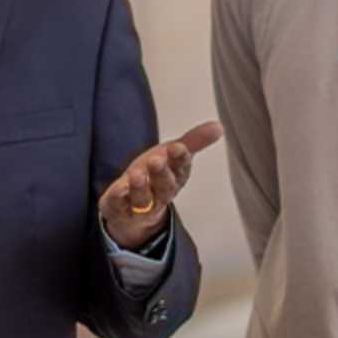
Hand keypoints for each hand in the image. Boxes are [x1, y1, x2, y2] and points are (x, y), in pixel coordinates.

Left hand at [99, 121, 223, 249]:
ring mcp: (139, 204)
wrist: (131, 211)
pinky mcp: (119, 209)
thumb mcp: (172, 156)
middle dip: (161, 173)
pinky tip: (118, 190)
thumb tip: (218, 126)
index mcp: (174, 178)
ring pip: (142, 198)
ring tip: (136, 174)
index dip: (180, 159)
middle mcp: (159, 193)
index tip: (178, 147)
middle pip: (164, 185)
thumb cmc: (154, 177)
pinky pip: (118, 206)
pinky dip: (119, 199)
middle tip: (157, 160)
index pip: (181, 169)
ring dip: (140, 187)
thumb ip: (194, 141)